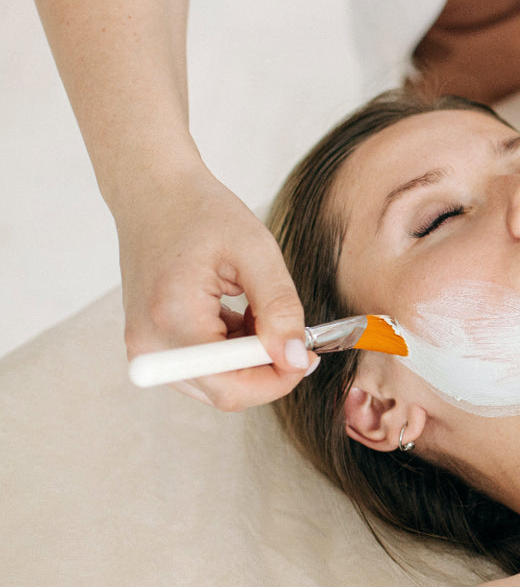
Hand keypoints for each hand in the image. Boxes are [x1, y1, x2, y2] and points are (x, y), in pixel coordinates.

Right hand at [117, 166, 311, 409]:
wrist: (154, 194)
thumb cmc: (202, 213)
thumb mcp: (256, 251)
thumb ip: (281, 308)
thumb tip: (295, 359)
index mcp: (173, 319)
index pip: (231, 388)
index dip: (278, 380)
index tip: (308, 354)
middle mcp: (150, 345)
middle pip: (225, 392)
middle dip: (267, 368)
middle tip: (292, 330)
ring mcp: (145, 348)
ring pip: (217, 383)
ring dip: (250, 358)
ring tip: (258, 309)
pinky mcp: (151, 344)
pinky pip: (203, 369)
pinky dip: (232, 351)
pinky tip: (240, 313)